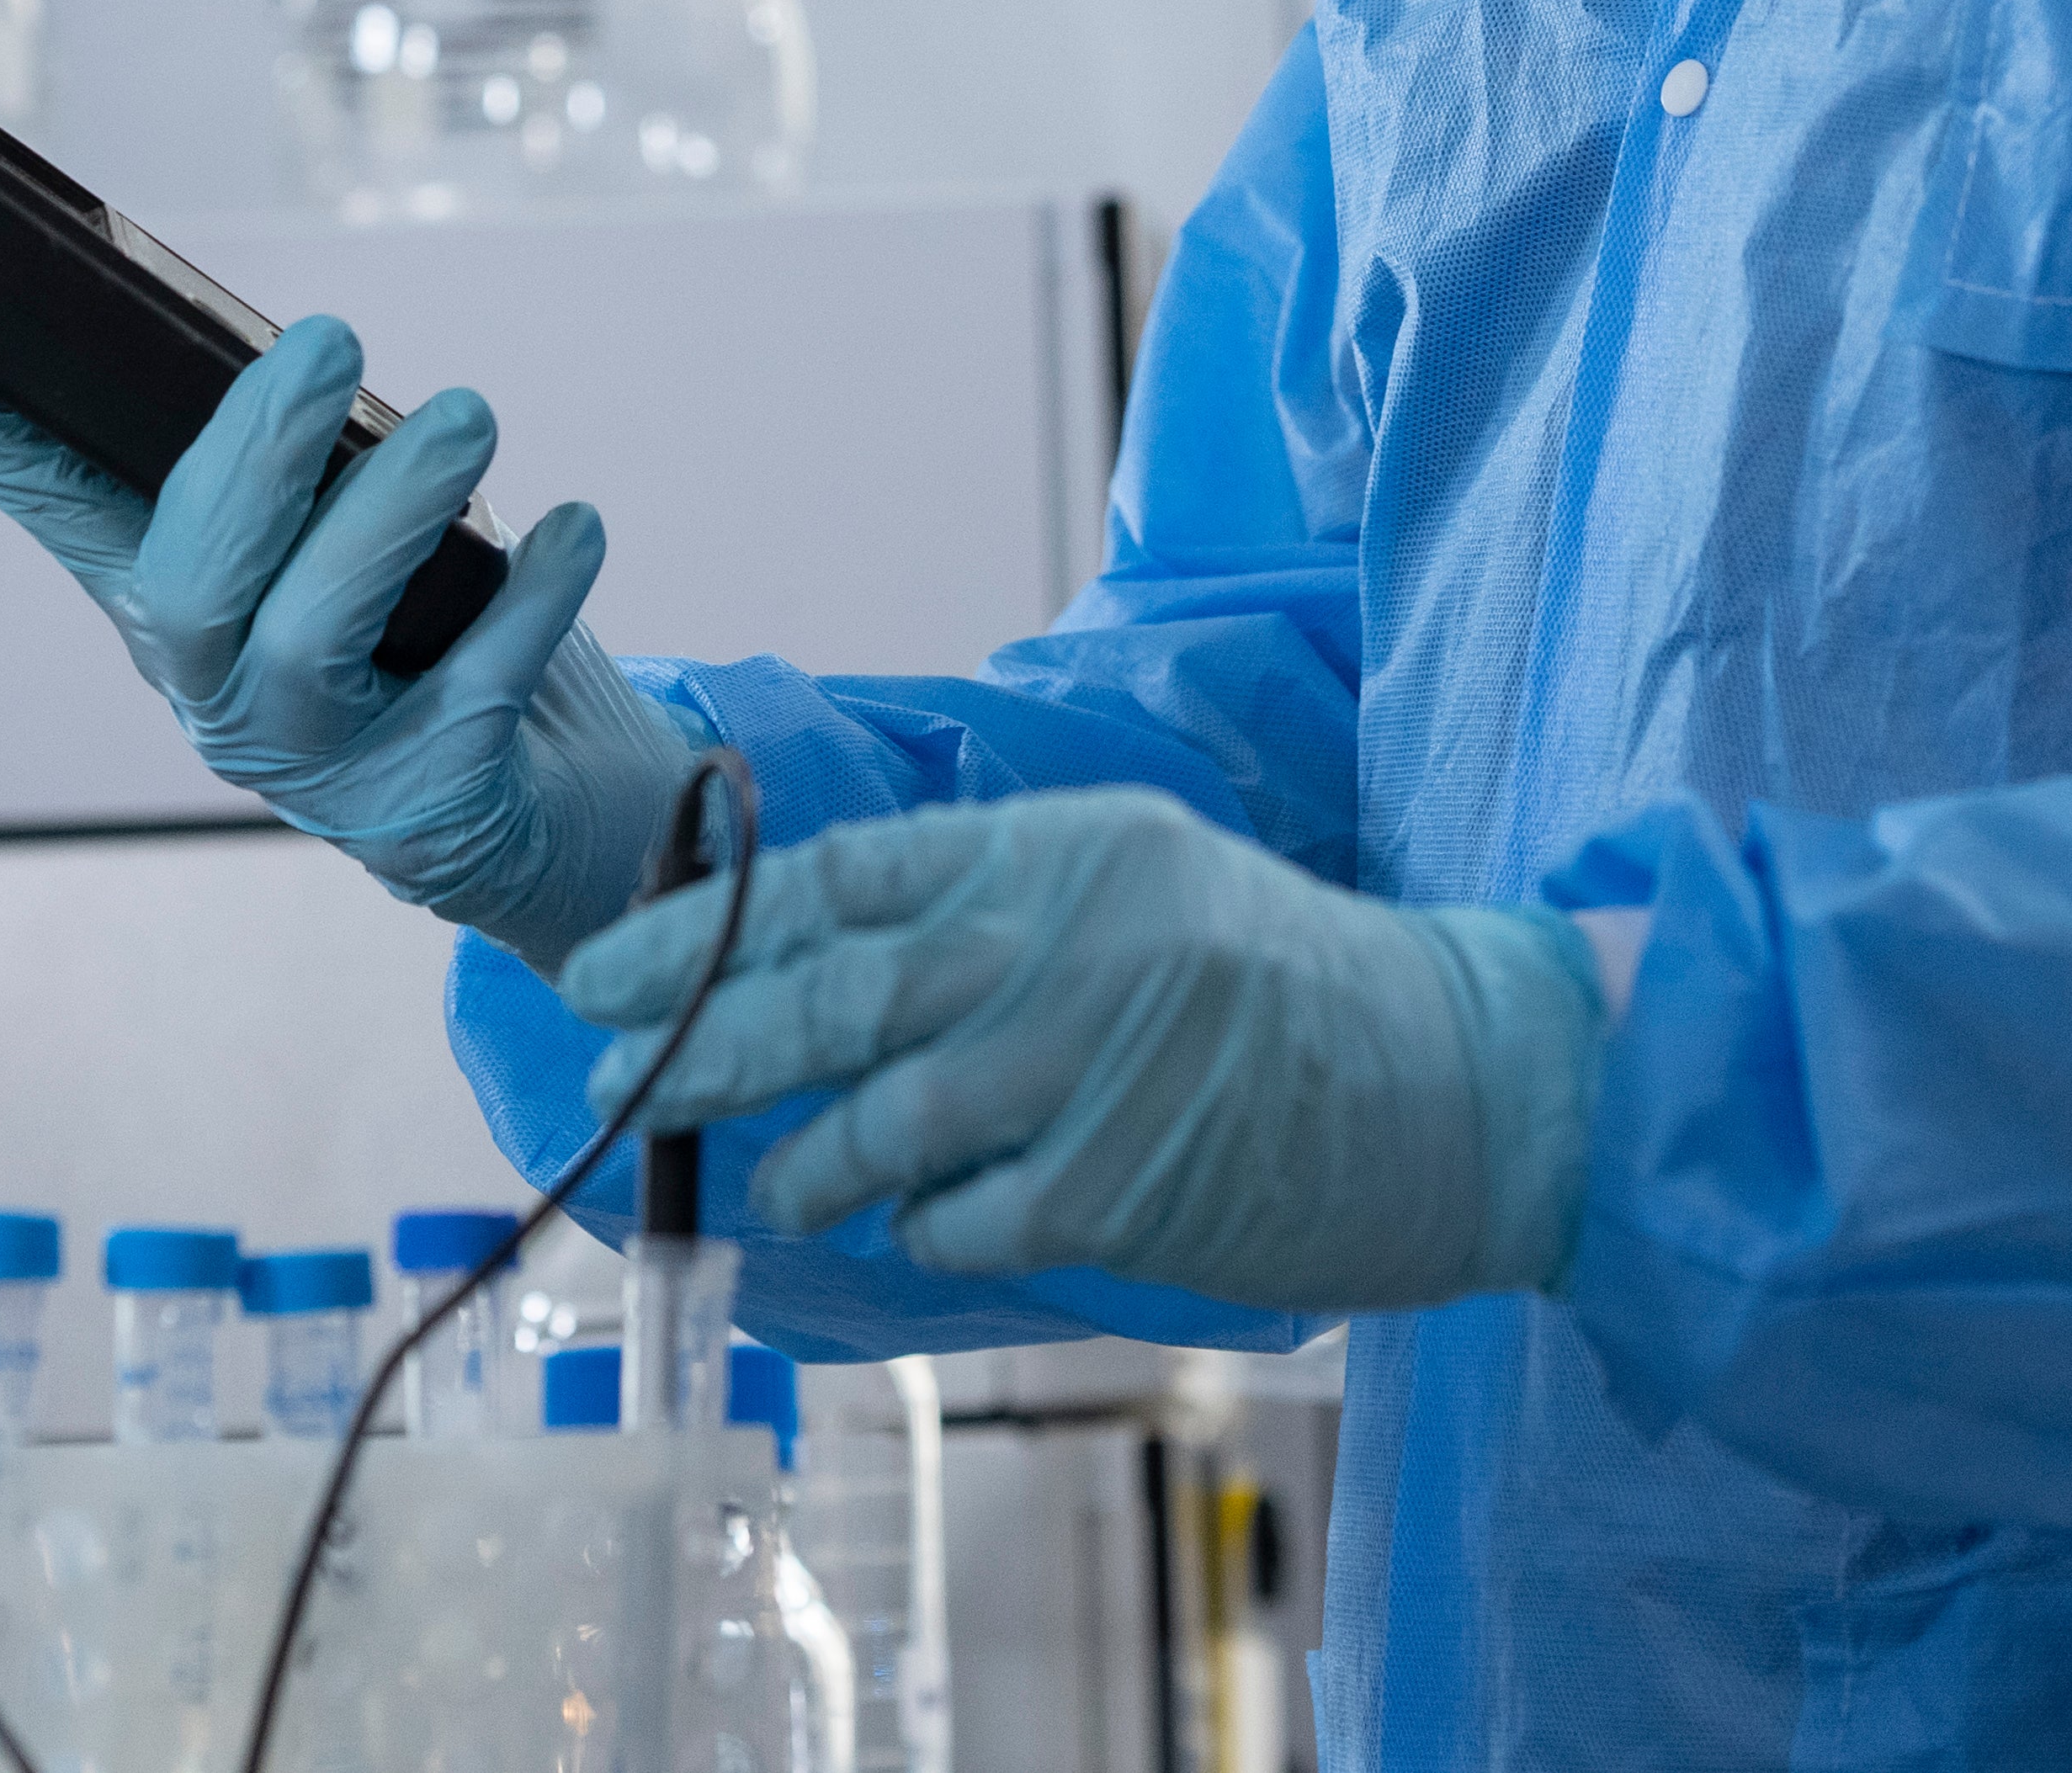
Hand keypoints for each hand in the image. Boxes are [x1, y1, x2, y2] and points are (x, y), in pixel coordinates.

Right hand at [0, 316, 686, 970]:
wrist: (561, 812)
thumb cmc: (439, 636)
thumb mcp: (347, 534)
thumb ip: (294, 459)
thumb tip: (269, 332)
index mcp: (179, 605)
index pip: (55, 507)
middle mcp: (222, 692)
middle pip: (187, 584)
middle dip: (253, 452)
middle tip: (336, 336)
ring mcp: (319, 766)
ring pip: (309, 637)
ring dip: (391, 512)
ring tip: (472, 418)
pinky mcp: (425, 811)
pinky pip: (471, 693)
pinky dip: (529, 600)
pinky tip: (572, 530)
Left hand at [558, 784, 1603, 1309]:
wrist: (1468, 1080)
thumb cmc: (1286, 990)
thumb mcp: (1138, 888)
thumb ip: (991, 912)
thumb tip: (809, 963)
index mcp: (1063, 844)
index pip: (841, 874)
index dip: (704, 926)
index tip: (603, 971)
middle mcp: (1070, 934)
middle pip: (832, 991)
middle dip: (698, 1041)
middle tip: (612, 1078)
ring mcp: (1096, 1060)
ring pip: (880, 1118)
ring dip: (804, 1159)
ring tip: (771, 1180)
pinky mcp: (1126, 1183)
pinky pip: (965, 1219)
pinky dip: (921, 1226)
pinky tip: (923, 1222)